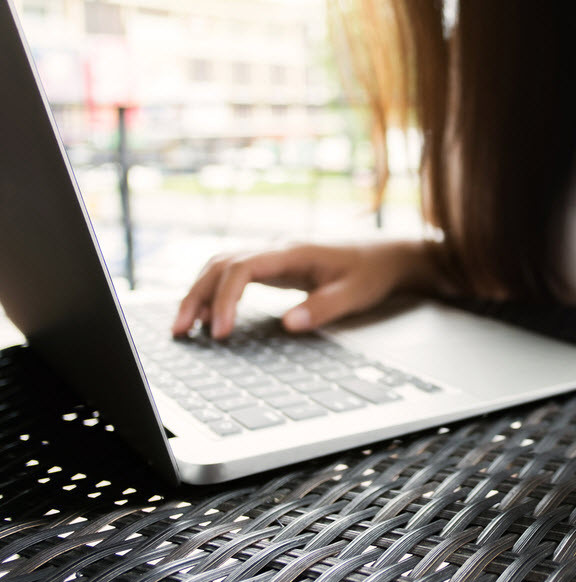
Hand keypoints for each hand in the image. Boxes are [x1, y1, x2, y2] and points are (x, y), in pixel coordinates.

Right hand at [171, 241, 430, 338]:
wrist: (387, 254)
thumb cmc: (372, 272)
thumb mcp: (356, 293)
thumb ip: (324, 307)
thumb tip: (288, 324)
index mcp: (293, 252)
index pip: (243, 267)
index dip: (225, 299)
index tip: (220, 332)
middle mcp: (277, 249)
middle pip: (221, 264)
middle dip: (197, 296)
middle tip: (181, 332)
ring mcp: (274, 255)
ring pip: (222, 266)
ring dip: (200, 293)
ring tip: (185, 328)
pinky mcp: (275, 266)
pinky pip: (235, 274)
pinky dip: (215, 292)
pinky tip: (209, 317)